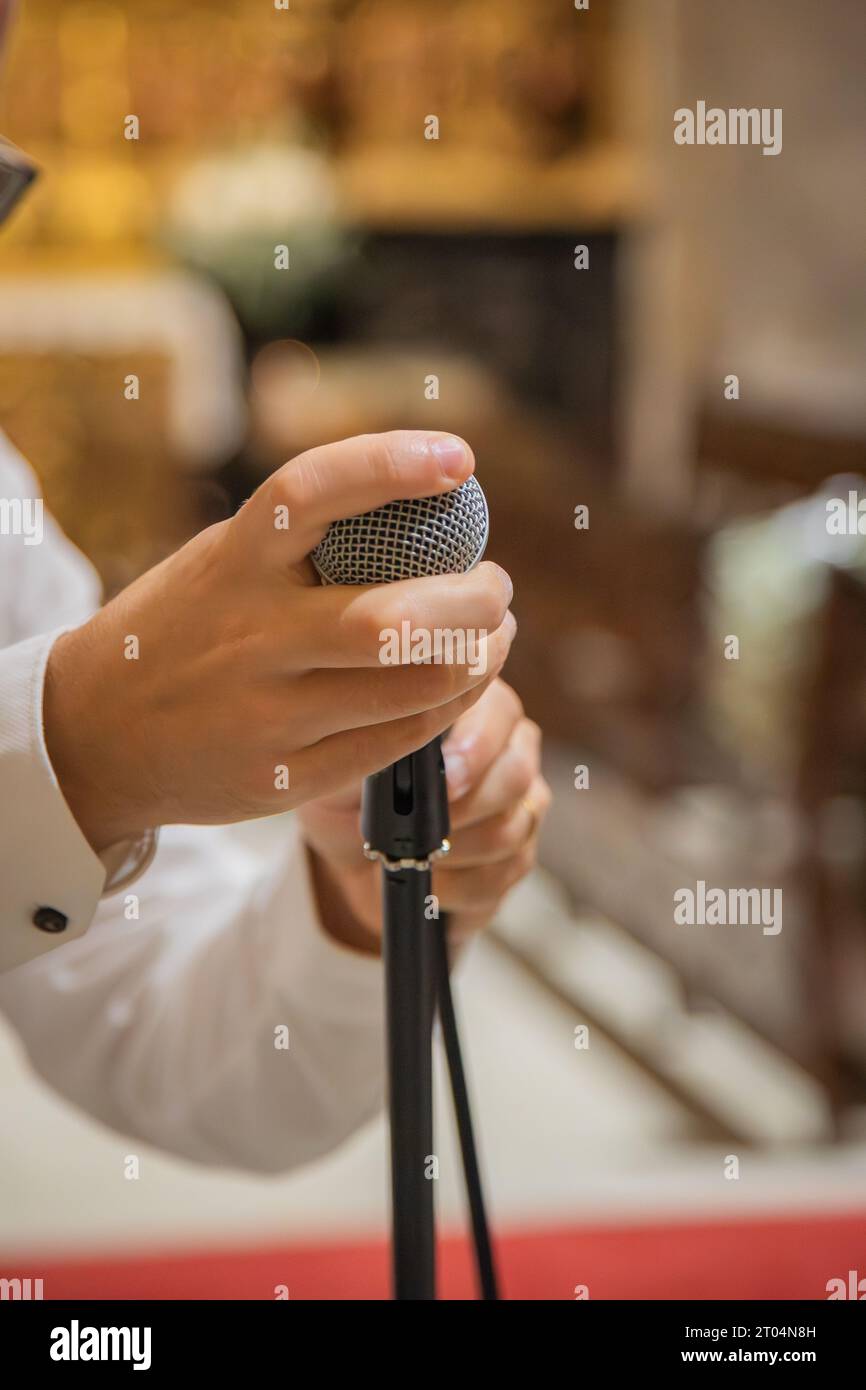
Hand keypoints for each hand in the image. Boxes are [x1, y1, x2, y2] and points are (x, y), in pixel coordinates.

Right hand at [44, 432, 515, 852]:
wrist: (94, 736)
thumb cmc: (182, 633)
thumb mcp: (220, 567)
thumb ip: (302, 546)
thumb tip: (428, 516)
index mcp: (233, 563)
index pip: (311, 493)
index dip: (389, 466)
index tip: (459, 460)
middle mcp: (251, 635)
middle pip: (394, 618)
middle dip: (474, 601)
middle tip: (495, 586)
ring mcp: (269, 713)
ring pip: (413, 687)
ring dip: (478, 659)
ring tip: (491, 638)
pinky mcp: (287, 775)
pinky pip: (397, 741)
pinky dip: (446, 709)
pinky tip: (456, 688)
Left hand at [299, 678, 550, 953]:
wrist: (350, 854)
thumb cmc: (349, 793)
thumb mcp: (344, 764)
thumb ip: (373, 744)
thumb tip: (396, 741)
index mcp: (471, 707)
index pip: (500, 711)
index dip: (476, 747)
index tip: (444, 780)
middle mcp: (508, 747)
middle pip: (516, 774)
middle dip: (466, 807)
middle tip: (423, 828)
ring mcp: (520, 803)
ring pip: (512, 829)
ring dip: (456, 851)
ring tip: (415, 855)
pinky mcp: (517, 855)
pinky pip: (504, 874)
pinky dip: (459, 886)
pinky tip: (430, 879)